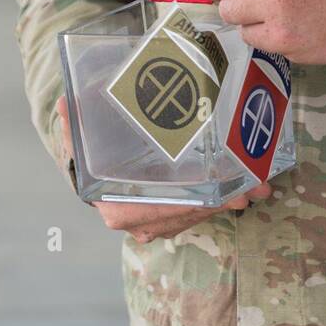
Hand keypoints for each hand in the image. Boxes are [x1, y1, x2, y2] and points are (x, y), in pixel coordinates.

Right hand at [55, 95, 272, 241]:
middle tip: (253, 190)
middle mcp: (136, 221)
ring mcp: (153, 223)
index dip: (196, 204)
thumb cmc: (90, 148)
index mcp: (117, 206)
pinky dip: (220, 201)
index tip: (226, 194)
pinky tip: (245, 188)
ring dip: (228, 202)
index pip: (162, 210)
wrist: (88, 166)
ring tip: (259, 188)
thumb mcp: (80, 134)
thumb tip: (66, 102)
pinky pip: (196, 212)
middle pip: (186, 215)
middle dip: (222, 203)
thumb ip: (75, 121)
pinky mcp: (168, 216)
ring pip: (196, 216)